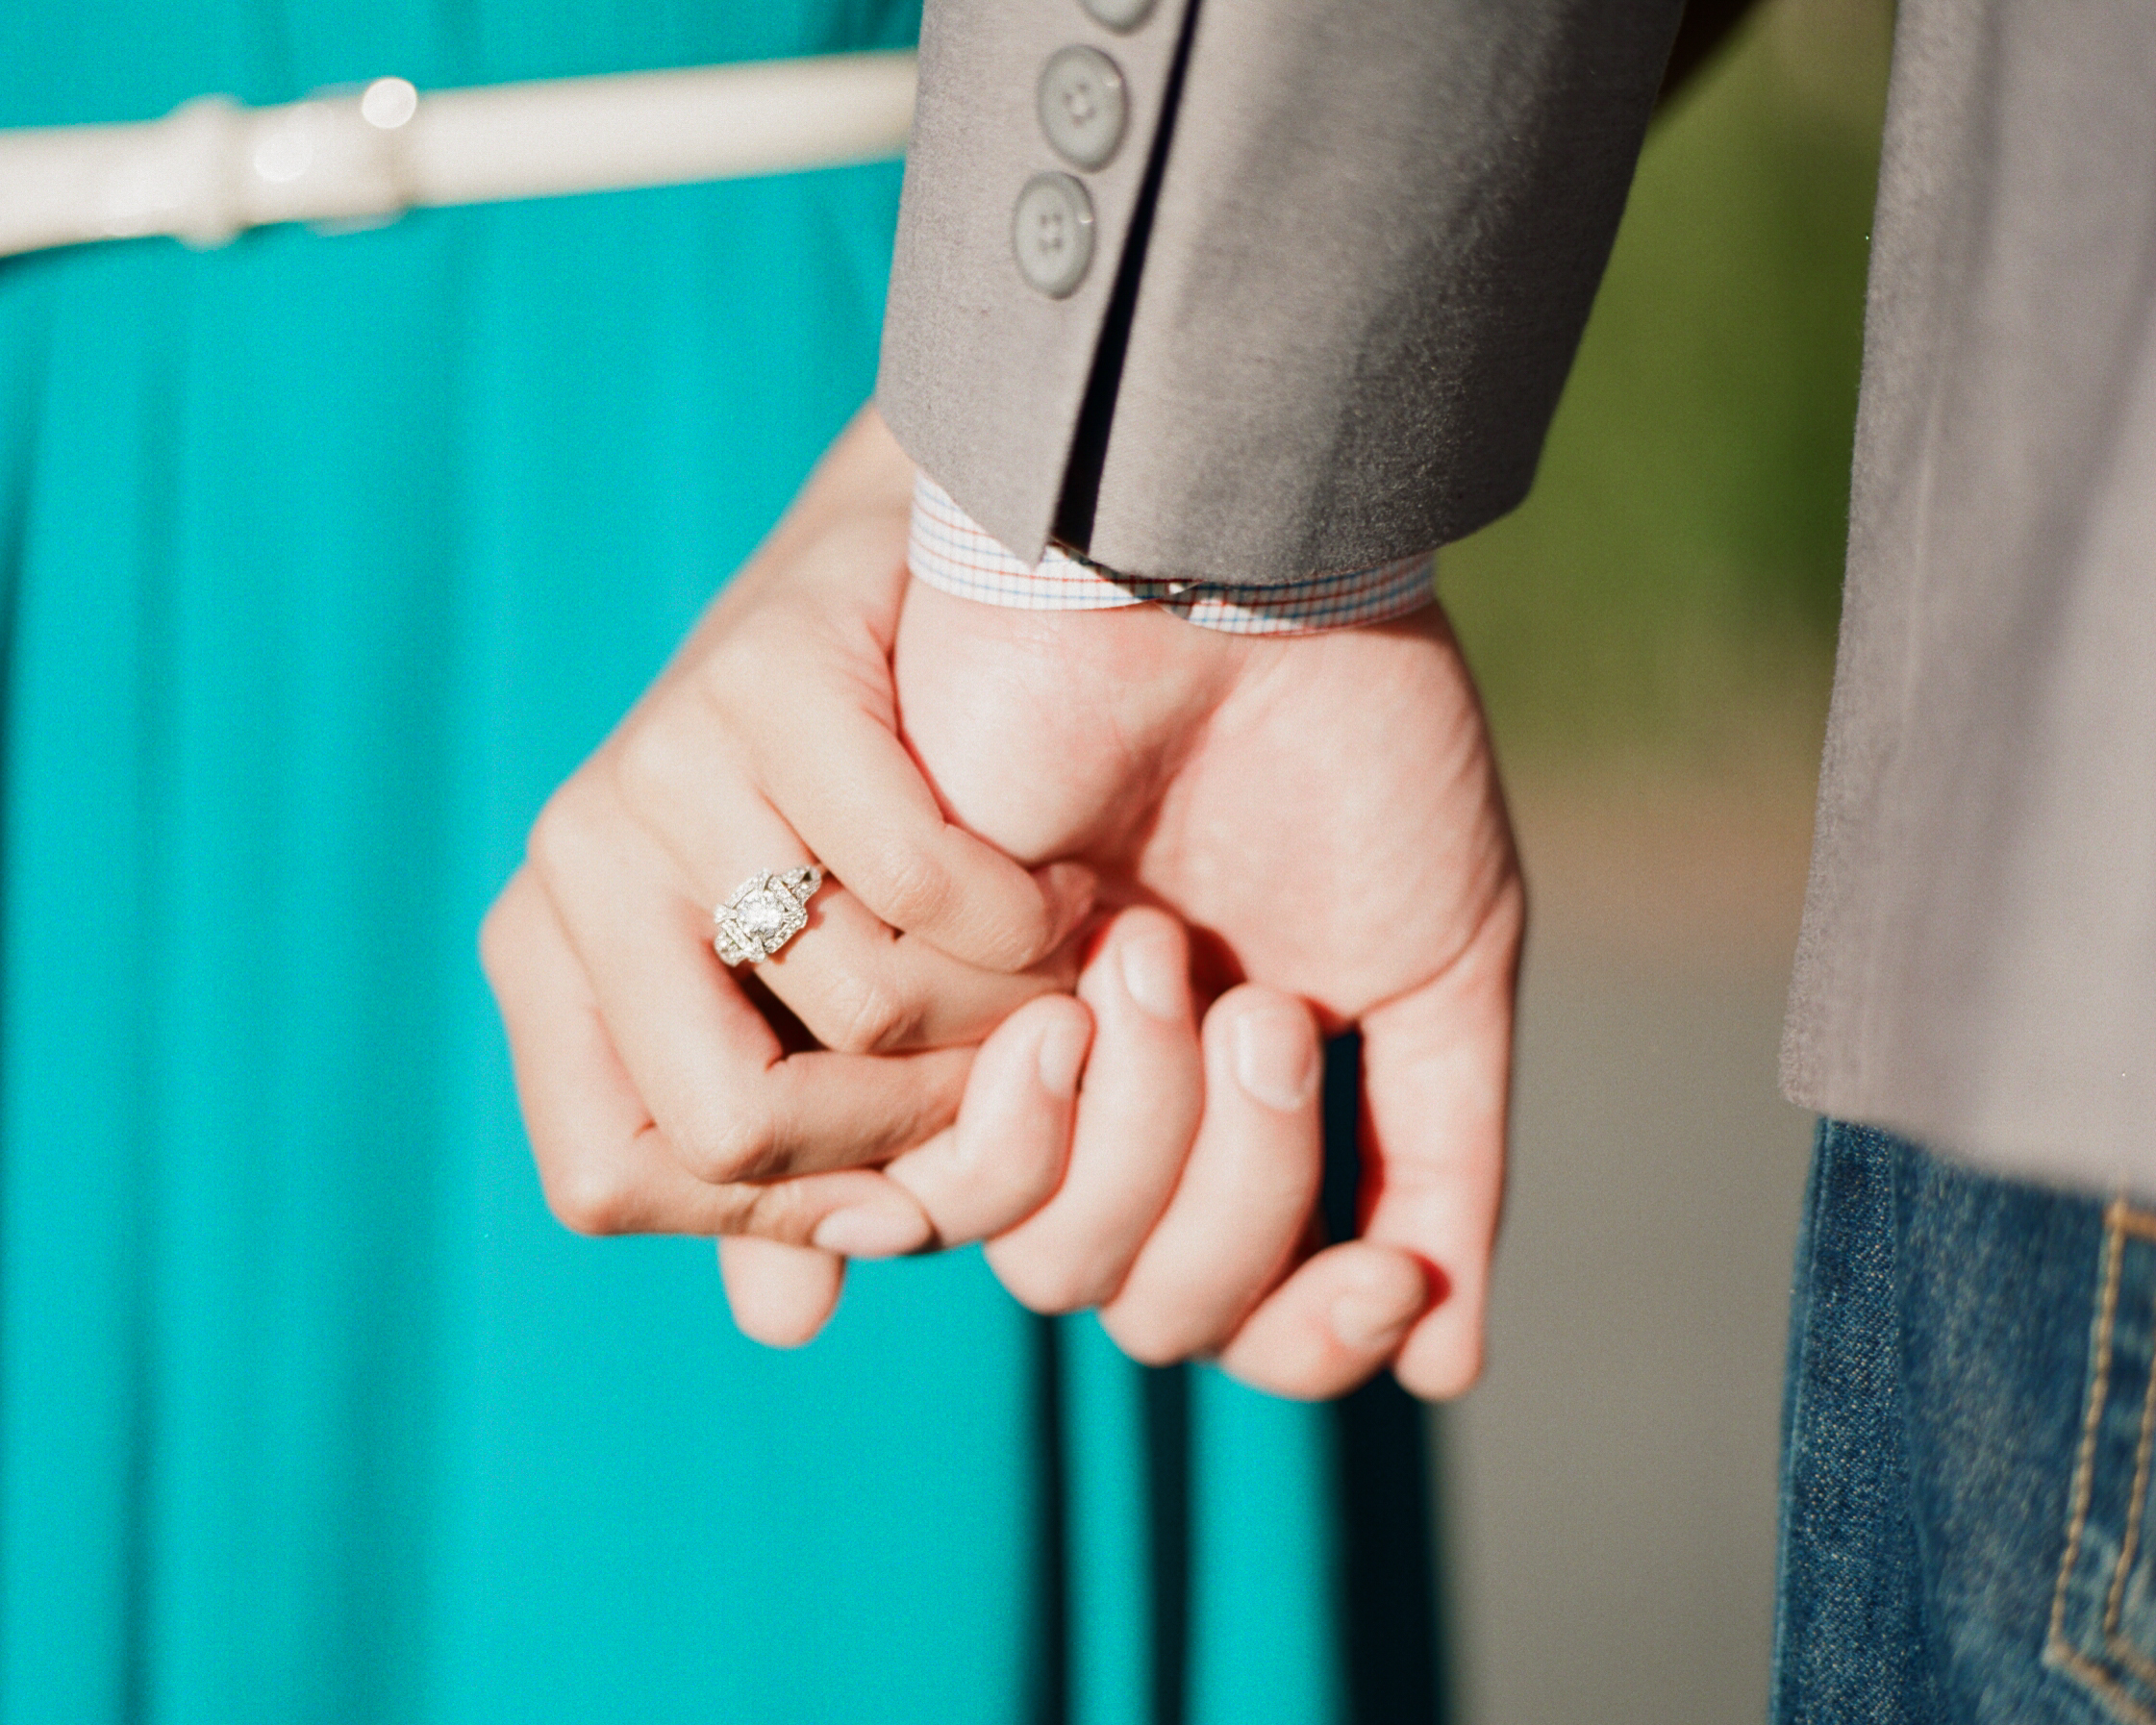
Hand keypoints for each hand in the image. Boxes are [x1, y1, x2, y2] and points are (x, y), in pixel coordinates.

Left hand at [481, 410, 1105, 1324]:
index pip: (608, 1177)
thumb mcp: (808, 1007)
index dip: (773, 1215)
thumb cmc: (864, 823)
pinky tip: (1058, 889)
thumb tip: (781, 1324)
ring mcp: (658, 758)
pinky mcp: (764, 679)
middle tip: (1000, 1083)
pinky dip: (1026, 923)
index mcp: (548, 955)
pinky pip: (927, 893)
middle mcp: (572, 857)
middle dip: (903, 1142)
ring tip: (1042, 979)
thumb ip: (792, 1165)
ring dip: (992, 1031)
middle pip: (727, 1129)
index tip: (903, 1189)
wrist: (925, 580)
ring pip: (855, 1020)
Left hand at [892, 550, 1521, 1398]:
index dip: (1311, 1336)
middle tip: (1255, 1004)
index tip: (1387, 1273)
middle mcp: (1109, 1114)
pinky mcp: (895, 998)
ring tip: (1150, 944)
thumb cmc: (1345, 747)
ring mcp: (998, 1063)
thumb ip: (1439, 1152)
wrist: (1223, 585)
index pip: (1240, 1323)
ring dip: (1134, 1120)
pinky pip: (935, 1151)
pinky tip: (1068, 918)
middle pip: (1143, 1307)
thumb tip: (1446, 1364)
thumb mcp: (1436, 961)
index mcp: (1227, 1116)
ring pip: (1039, 1253)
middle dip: (1233, 1185)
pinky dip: (1027, 1052)